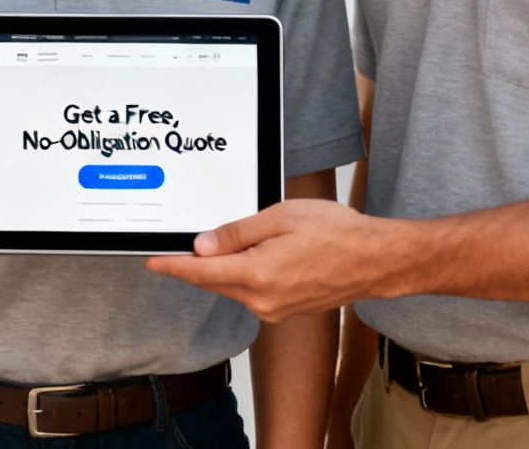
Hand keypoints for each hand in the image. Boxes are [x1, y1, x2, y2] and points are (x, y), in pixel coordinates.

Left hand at [145, 199, 397, 321]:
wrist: (376, 260)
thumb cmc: (336, 233)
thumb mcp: (280, 218)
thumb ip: (237, 233)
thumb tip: (202, 246)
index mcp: (258, 275)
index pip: (201, 273)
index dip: (173, 266)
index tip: (152, 262)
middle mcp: (263, 300)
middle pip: (216, 281)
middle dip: (201, 263)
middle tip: (189, 241)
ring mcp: (275, 310)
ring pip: (235, 286)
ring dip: (229, 267)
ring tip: (247, 239)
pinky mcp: (286, 311)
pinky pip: (254, 292)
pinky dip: (248, 275)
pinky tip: (262, 255)